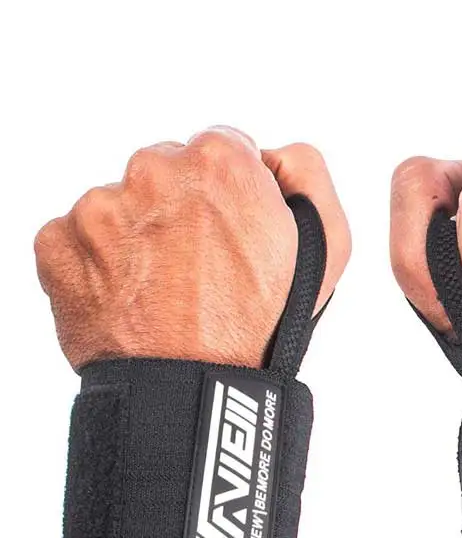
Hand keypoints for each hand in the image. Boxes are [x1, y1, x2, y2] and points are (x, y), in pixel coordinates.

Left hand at [35, 127, 350, 369]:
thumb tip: (273, 154)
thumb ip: (306, 172)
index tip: (233, 232)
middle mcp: (154, 170)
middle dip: (184, 207)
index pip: (222, 149)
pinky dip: (101, 263)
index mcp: (219, 162)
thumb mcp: (327, 245)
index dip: (234, 194)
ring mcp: (99, 207)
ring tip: (166, 289)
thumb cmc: (260, 326)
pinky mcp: (58, 242)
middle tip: (202, 266)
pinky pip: (80, 238)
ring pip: (124, 205)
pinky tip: (131, 297)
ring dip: (141, 235)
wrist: (192, 388)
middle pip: (169, 172)